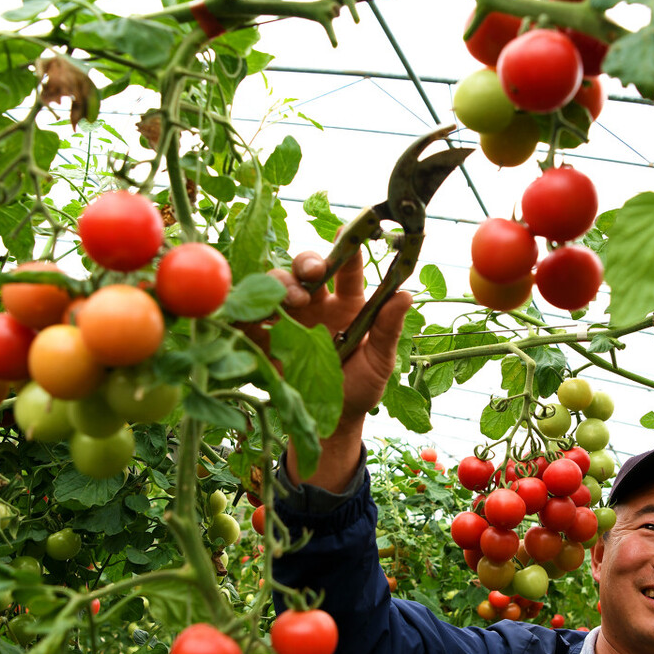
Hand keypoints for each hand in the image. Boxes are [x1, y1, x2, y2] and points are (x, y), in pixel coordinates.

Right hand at [251, 247, 411, 491]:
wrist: (331, 423)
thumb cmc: (360, 387)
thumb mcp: (380, 361)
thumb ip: (389, 328)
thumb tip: (407, 294)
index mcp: (349, 304)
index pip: (348, 269)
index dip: (348, 248)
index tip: (347, 230)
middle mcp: (318, 304)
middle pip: (306, 268)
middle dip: (306, 262)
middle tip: (313, 272)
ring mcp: (290, 319)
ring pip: (278, 284)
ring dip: (282, 284)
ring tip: (292, 300)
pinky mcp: (266, 338)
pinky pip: (250, 317)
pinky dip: (247, 310)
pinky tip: (251, 313)